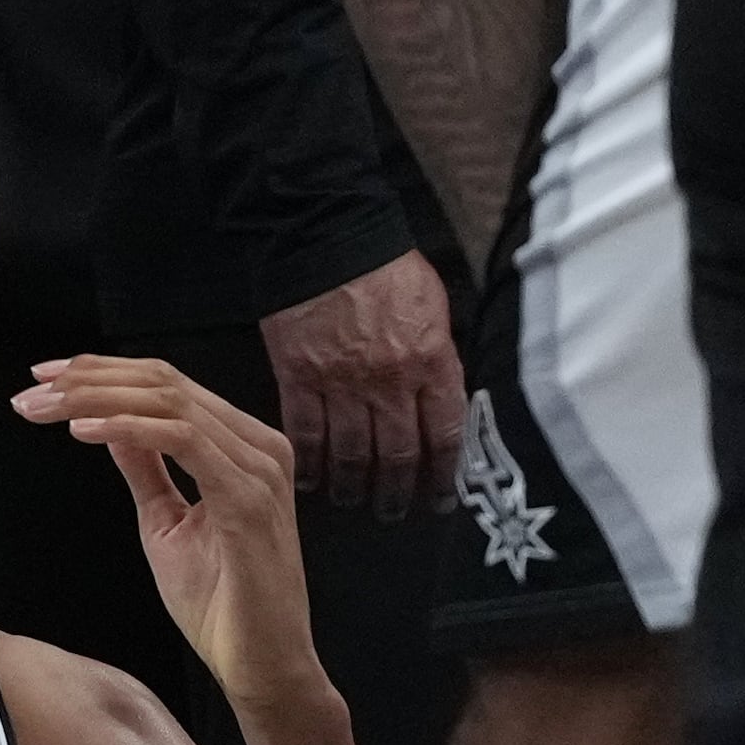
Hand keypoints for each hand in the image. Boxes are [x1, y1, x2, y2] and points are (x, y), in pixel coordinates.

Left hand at [14, 356, 330, 710]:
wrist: (261, 667)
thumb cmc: (222, 606)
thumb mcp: (165, 523)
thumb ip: (146, 469)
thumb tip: (111, 424)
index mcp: (241, 447)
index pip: (168, 386)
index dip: (103, 373)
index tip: (45, 379)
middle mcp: (257, 447)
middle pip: (166, 382)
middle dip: (90, 379)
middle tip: (33, 387)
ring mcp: (258, 470)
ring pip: (170, 403)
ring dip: (98, 399)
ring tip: (47, 407)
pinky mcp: (248, 500)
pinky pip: (181, 442)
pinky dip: (127, 429)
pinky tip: (82, 431)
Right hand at [259, 248, 466, 520]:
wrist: (326, 234)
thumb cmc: (384, 264)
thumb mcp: (433, 305)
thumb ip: (437, 354)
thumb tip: (440, 395)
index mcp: (430, 360)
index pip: (444, 434)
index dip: (444, 474)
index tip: (440, 498)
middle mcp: (389, 381)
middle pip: (397, 454)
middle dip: (397, 491)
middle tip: (393, 511)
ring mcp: (341, 383)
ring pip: (352, 453)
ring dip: (354, 485)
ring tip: (353, 499)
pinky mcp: (299, 377)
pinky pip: (307, 434)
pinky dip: (311, 462)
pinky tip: (313, 480)